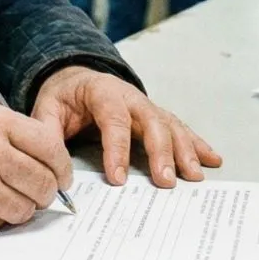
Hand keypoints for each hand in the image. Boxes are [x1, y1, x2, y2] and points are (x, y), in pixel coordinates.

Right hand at [0, 102, 72, 234]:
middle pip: (44, 181)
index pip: (50, 146)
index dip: (62, 166)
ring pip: (27, 207)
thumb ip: (13, 134)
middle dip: (46, 191)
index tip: (61, 175)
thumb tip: (50, 159)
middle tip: (38, 192)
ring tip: (5, 197)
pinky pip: (2, 221)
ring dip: (22, 207)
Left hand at [31, 65, 221, 186]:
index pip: (113, 121)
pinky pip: (180, 129)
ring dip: (184, 151)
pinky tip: (212, 159)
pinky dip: (196, 144)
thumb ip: (49, 134)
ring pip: (171, 127)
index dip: (117, 150)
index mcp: (102, 92)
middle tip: (165, 182)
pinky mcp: (156, 116)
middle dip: (160, 153)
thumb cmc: (63, 96)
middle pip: (151, 122)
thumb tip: (53, 167)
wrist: (76, 77)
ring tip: (194, 176)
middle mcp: (131, 97)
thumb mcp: (46, 110)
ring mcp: (147, 106)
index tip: (118, 178)